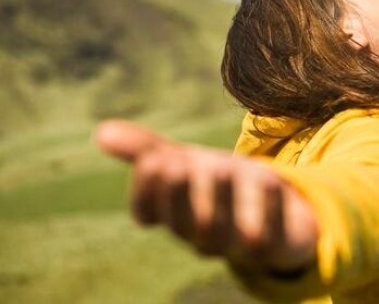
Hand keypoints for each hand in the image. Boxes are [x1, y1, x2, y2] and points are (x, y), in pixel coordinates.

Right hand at [95, 120, 316, 271]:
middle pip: (183, 223)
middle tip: (176, 162)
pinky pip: (268, 237)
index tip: (153, 159)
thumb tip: (100, 132)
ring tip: (218, 167)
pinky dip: (268, 208)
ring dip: (219, 200)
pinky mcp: (273, 246)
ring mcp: (236, 244)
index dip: (146, 190)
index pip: (147, 211)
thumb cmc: (218, 184)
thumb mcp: (184, 162)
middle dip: (178, 194)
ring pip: (221, 233)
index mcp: (173, 215)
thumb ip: (146, 150)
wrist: (277, 208)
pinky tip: (269, 179)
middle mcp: (200, 234)